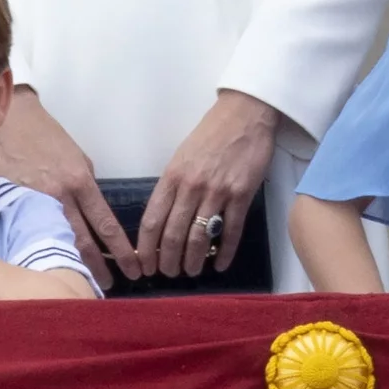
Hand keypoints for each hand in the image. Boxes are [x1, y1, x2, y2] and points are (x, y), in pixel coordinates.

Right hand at [0, 90, 139, 282]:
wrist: (8, 118)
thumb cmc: (45, 135)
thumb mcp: (75, 156)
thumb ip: (85, 186)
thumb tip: (92, 212)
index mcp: (79, 181)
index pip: (105, 225)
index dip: (121, 250)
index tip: (134, 267)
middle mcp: (57, 196)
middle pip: (81, 243)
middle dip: (97, 269)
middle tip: (108, 289)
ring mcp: (30, 203)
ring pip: (55, 243)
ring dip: (70, 265)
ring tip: (80, 284)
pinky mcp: (8, 205)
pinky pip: (25, 235)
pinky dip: (37, 252)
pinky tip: (43, 268)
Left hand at [140, 91, 278, 279]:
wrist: (244, 114)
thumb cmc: (210, 134)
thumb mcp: (181, 156)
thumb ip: (173, 185)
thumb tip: (165, 217)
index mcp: (172, 176)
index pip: (152, 220)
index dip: (146, 248)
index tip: (144, 264)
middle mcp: (192, 186)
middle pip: (173, 234)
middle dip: (168, 260)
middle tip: (169, 274)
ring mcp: (218, 192)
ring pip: (200, 237)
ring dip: (193, 260)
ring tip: (191, 271)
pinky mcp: (242, 195)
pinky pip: (232, 231)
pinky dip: (226, 252)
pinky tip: (221, 265)